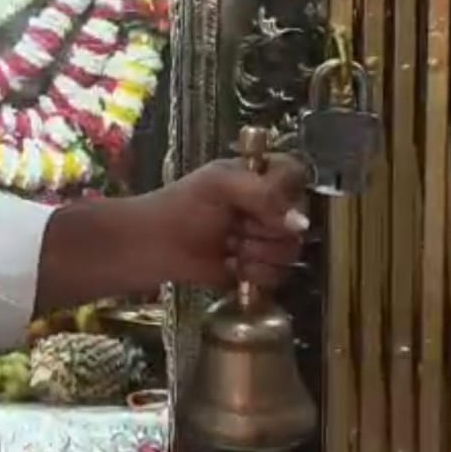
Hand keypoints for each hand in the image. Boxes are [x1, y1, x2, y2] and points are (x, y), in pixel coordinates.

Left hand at [127, 152, 309, 290]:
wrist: (150, 247)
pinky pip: (278, 276)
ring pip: (290, 250)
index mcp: (256, 176)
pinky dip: (254, 274)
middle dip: (266, 229)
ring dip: (258, 253)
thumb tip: (300, 223)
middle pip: (299, 219)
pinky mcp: (254, 270)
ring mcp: (261, 239)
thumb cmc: (180, 208)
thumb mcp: (219, 186)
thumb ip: (263, 194)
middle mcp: (264, 206)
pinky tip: (230, 266)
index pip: (295, 175)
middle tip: (237, 227)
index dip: (287, 193)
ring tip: (230, 247)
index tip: (264, 205)